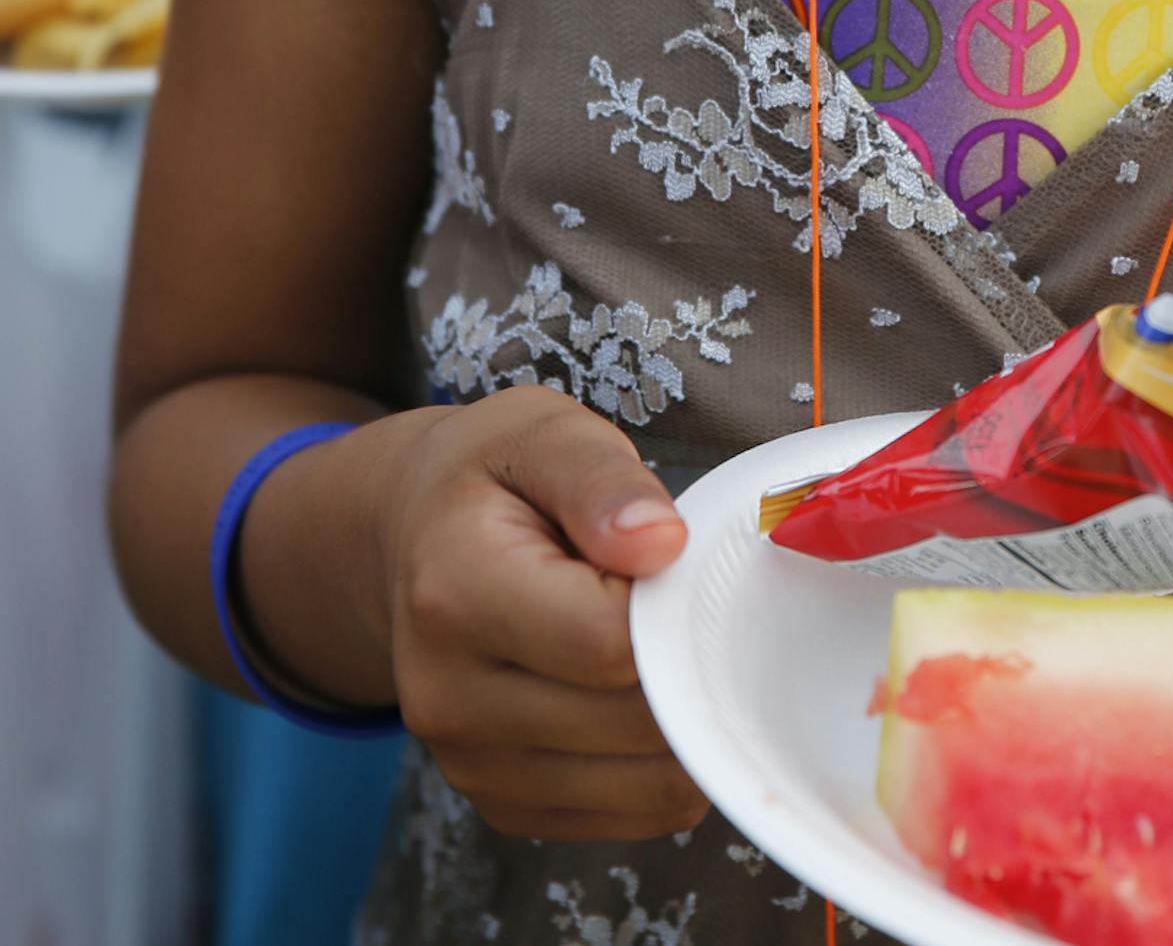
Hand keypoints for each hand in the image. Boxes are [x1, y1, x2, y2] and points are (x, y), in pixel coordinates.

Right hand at [379, 388, 705, 840]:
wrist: (410, 539)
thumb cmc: (492, 478)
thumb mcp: (542, 434)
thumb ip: (603, 480)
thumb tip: (662, 544)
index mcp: (454, 592)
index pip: (607, 642)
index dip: (671, 602)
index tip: (674, 557)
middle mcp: (447, 698)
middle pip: (633, 719)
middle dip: (689, 658)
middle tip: (681, 595)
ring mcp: (469, 765)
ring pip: (645, 782)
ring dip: (686, 715)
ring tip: (661, 639)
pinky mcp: (503, 805)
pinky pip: (631, 812)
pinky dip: (665, 760)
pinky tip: (646, 691)